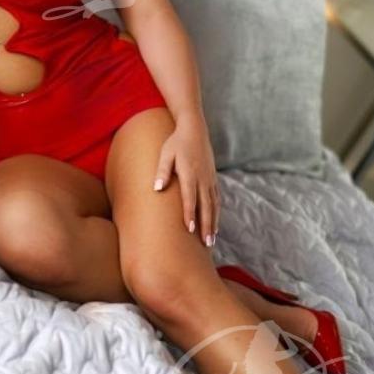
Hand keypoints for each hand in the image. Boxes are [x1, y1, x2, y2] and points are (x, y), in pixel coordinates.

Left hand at [153, 112, 219, 244]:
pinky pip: (217, 199)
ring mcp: (210, 179)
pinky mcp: (213, 178)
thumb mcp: (165, 154)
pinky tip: (215, 223)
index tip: (190, 229)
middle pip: (206, 206)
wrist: (194, 129)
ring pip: (214, 205)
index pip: (190, 197)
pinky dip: (217, 213)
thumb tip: (157, 188)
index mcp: (190, 173)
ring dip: (213, 223)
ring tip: (212, 240)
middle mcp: (202, 178)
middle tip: (207, 243)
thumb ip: (162, 171)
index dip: (190, 214)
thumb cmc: (176, 142)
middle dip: (206, 225)